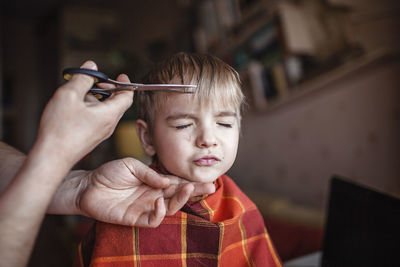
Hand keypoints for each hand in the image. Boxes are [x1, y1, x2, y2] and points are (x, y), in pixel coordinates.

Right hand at [35, 61, 132, 167]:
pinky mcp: (91, 138)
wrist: (52, 157)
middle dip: (107, 89)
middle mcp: (109, 125)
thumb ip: (82, 79)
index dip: (126, 84)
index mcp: (110, 114)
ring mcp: (100, 133)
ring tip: (78, 93)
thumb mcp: (69, 95)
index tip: (120, 75)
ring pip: (105, 111)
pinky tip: (73, 106)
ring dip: (96, 98)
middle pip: (116, 103)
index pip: (127, 97)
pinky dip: (90, 109)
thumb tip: (91, 68)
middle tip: (94, 81)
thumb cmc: (61, 129)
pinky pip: (96, 119)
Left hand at [75, 158, 214, 226]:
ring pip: (170, 208)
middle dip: (195, 191)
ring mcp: (145, 207)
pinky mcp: (135, 218)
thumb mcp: (131, 165)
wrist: (88, 186)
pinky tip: (160, 202)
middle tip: (209, 186)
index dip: (191, 181)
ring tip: (188, 188)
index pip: (177, 182)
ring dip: (181, 200)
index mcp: (154, 181)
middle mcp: (153, 195)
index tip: (208, 178)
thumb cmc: (109, 173)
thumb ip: (150, 173)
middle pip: (179, 195)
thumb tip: (169, 181)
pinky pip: (153, 220)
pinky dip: (160, 213)